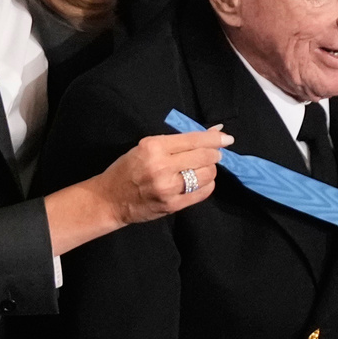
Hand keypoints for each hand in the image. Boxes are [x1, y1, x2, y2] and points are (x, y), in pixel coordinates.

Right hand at [95, 128, 232, 226]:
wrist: (110, 199)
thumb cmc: (128, 168)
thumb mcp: (146, 147)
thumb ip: (178, 142)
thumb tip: (213, 133)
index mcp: (154, 147)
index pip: (193, 140)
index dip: (214, 139)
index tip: (227, 138)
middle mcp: (162, 167)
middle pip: (204, 157)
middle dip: (213, 154)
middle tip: (212, 154)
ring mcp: (168, 188)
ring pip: (207, 175)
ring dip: (209, 170)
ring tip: (201, 168)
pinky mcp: (173, 205)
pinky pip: (203, 192)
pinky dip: (207, 184)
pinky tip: (199, 181)